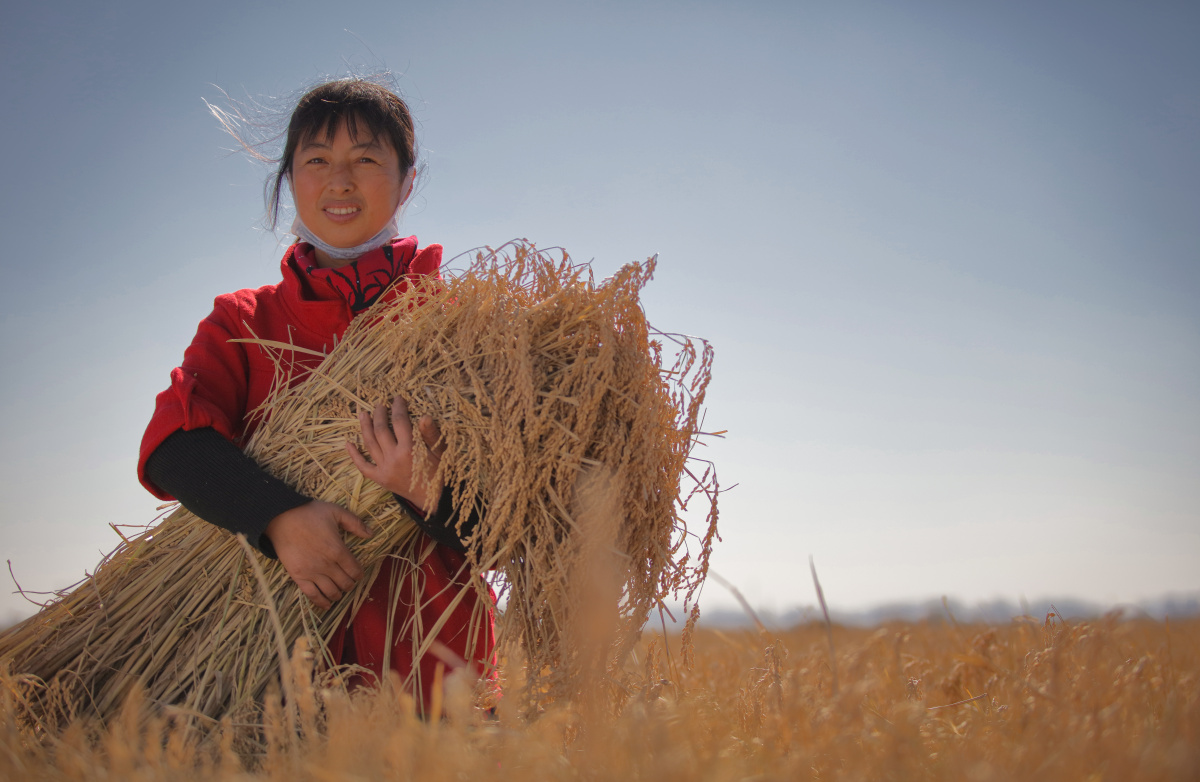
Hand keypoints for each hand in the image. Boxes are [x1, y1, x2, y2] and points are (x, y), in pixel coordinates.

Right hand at [265, 501, 372, 609]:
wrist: (281, 518)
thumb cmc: (309, 513)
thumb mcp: (336, 512)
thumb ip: (355, 523)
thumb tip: (371, 534)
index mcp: (338, 550)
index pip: (355, 570)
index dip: (359, 574)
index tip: (358, 574)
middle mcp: (327, 564)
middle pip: (345, 583)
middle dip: (350, 584)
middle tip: (348, 582)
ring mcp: (312, 572)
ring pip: (331, 592)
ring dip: (338, 594)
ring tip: (339, 592)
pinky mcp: (298, 576)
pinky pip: (312, 595)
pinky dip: (321, 603)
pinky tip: (327, 604)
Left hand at [346, 396, 444, 513]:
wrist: (435, 500)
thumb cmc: (440, 473)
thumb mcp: (440, 452)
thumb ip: (431, 434)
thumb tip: (424, 416)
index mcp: (410, 450)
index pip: (400, 422)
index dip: (398, 408)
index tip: (397, 398)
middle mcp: (394, 458)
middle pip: (381, 430)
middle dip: (380, 414)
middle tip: (380, 405)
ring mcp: (384, 469)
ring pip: (369, 444)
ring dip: (365, 427)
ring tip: (363, 414)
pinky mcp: (380, 479)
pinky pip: (363, 466)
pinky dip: (354, 455)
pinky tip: (348, 443)